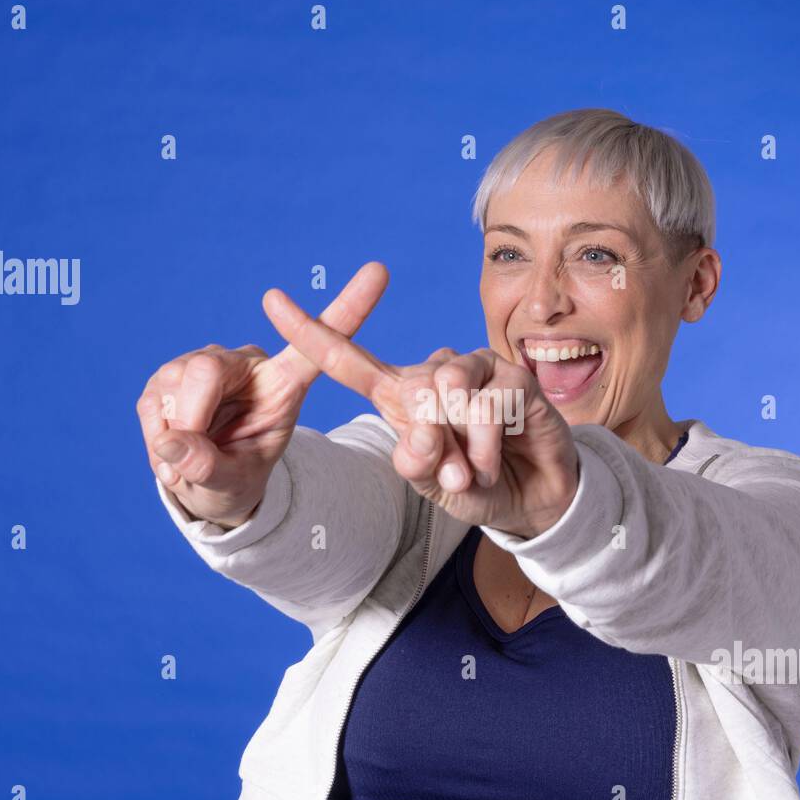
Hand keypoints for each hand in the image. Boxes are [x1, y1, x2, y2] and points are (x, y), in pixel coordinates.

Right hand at [136, 262, 388, 527]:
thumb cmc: (236, 474)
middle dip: (191, 420)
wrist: (205, 482)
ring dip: (176, 437)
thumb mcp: (235, 483)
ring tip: (194, 462)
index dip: (349, 307)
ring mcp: (199, 366)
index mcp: (284, 381)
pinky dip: (159, 440)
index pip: (318, 343)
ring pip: (173, 389)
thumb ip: (212, 468)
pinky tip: (174, 452)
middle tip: (192, 463)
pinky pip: (153, 406)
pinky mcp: (164, 379)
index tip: (380, 270)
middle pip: (206, 370)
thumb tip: (172, 444)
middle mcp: (243, 362)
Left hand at [262, 288, 579, 539]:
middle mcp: (434, 372)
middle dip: (433, 448)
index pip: (347, 361)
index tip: (270, 300)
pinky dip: (488, 444)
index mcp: (400, 395)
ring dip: (461, 445)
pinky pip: (491, 403)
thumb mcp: (432, 485)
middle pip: (410, 394)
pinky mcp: (514, 376)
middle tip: (452, 475)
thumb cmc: (473, 484)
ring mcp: (475, 369)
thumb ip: (416, 463)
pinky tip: (493, 460)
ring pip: (449, 392)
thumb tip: (422, 430)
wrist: (530, 499)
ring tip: (472, 468)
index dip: (310, 331)